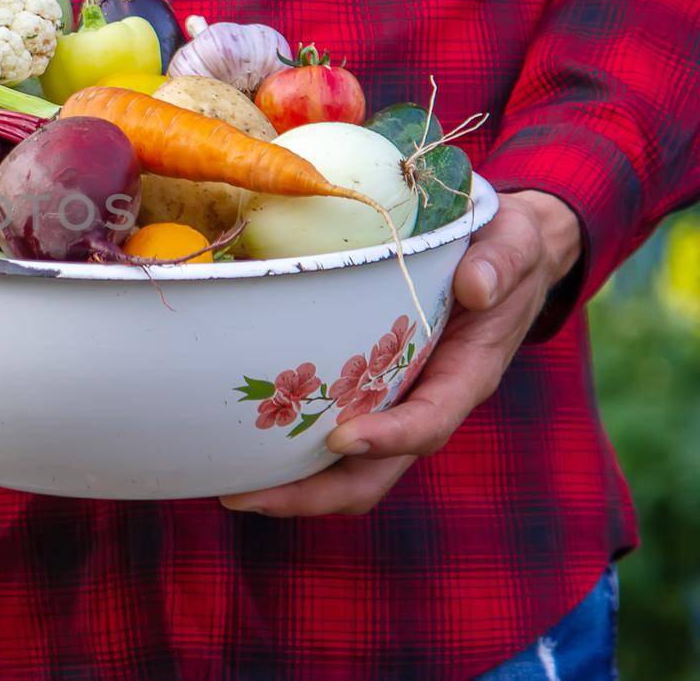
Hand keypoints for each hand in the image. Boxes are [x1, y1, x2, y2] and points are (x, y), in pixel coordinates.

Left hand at [220, 190, 581, 516]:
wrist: (506, 260)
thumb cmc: (508, 254)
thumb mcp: (515, 248)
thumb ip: (501, 263)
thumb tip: (475, 285)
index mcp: (466, 377)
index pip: (428, 423)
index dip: (388, 438)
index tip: (341, 438)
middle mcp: (427, 404)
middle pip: (372, 473)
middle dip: (312, 493)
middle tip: (243, 496)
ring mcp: (394, 405)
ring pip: (345, 468)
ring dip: (290, 485)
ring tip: (228, 487)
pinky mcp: (369, 392)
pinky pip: (329, 435)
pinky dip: (289, 451)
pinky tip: (239, 446)